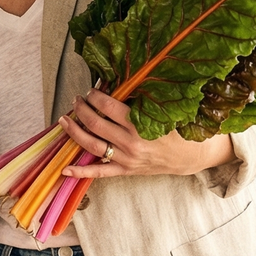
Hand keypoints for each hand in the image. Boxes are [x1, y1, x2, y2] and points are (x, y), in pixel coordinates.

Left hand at [58, 90, 235, 177]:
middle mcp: (131, 143)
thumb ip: (142, 99)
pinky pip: (100, 172)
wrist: (191, 156)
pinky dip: (82, 171)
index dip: (95, 96)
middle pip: (96, 124)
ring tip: (64, 120)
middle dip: (81, 109)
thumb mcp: (163, 110)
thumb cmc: (178, 128)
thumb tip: (118, 83)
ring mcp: (127, 158)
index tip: (91, 90)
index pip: (108, 107)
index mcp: (140, 124)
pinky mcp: (126, 170)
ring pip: (92, 145)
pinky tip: (65, 169)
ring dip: (75, 132)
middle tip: (76, 100)